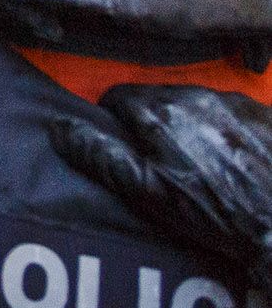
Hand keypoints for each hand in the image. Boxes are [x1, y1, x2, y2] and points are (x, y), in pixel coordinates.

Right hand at [53, 86, 271, 294]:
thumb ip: (100, 154)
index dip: (116, 121)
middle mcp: (197, 95)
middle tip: (164, 160)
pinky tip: (238, 159)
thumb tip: (57, 126)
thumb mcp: (147, 192)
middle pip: (159, 97)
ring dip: (192, 123)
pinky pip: (234, 112)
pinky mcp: (266, 113)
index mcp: (159, 111)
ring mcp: (236, 102)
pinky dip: (228, 129)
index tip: (127, 148)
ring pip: (197, 103)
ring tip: (205, 162)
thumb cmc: (214, 213)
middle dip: (154, 121)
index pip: (118, 96)